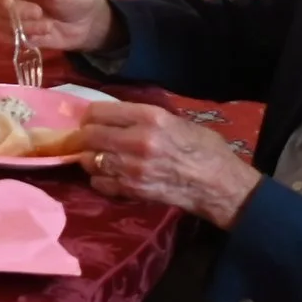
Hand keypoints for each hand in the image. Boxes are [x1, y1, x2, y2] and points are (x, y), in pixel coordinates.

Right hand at [0, 0, 115, 52]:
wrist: (88, 23)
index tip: (9, 2)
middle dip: (15, 12)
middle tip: (39, 12)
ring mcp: (10, 15)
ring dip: (24, 27)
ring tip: (48, 25)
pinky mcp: (15, 33)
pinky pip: (6, 39)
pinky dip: (25, 38)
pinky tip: (43, 34)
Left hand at [77, 103, 262, 228]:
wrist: (218, 184)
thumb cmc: (204, 148)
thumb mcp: (176, 120)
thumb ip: (143, 117)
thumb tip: (115, 116)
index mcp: (150, 117)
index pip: (99, 111)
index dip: (90, 115)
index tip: (92, 119)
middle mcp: (136, 141)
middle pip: (88, 135)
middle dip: (84, 136)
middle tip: (89, 138)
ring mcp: (130, 168)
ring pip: (88, 159)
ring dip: (90, 157)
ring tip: (101, 156)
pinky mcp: (129, 190)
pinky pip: (98, 182)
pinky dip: (100, 178)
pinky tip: (111, 175)